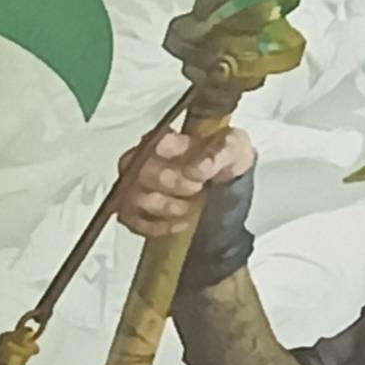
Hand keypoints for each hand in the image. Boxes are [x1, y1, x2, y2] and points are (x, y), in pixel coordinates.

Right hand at [112, 118, 257, 238]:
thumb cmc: (225, 162)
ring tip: (186, 208)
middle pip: (138, 169)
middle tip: (195, 188)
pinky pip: (130, 219)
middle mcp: (146, 158)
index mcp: (169, 138)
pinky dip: (154, 226)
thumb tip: (197, 168)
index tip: (195, 174)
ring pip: (131, 195)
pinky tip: (178, 224)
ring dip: (162, 206)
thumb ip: (219, 153)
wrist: (228, 190)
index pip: (154, 141)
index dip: (172, 158)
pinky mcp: (136, 209)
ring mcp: (138, 184)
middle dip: (170, 183)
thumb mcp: (234, 149)